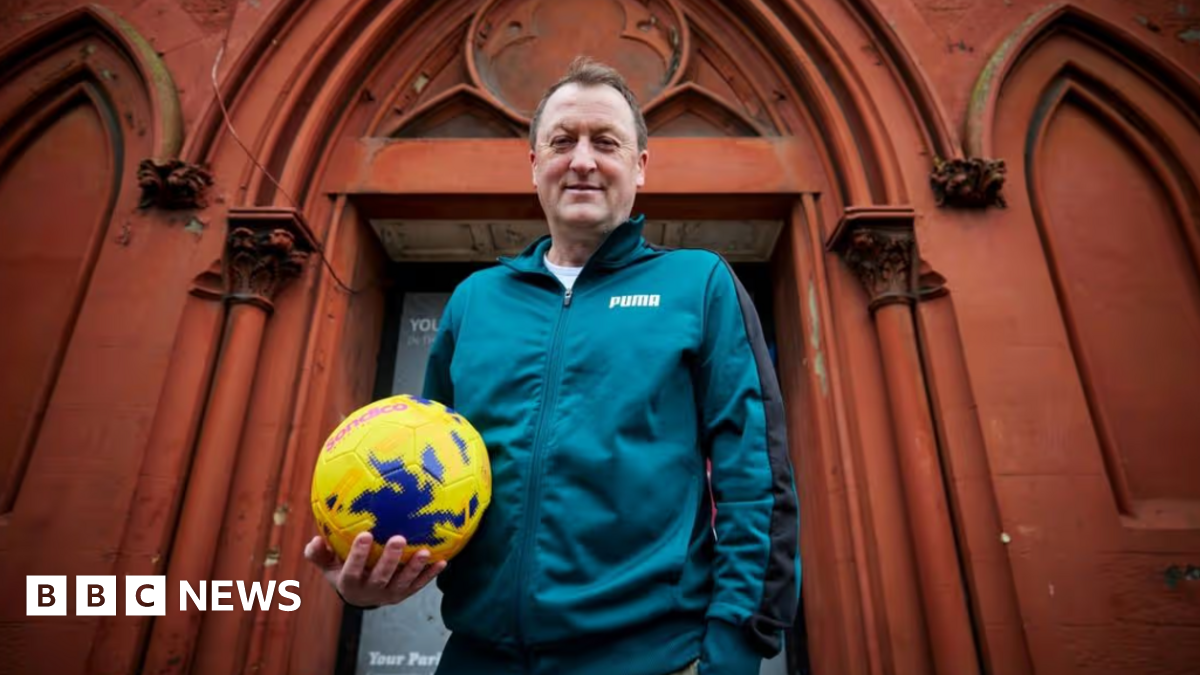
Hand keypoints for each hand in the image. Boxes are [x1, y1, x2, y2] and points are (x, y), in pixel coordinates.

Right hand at [304, 532, 446, 607]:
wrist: (360, 595)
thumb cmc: (342, 570)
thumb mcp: (327, 564)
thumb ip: (318, 553)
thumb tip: (316, 540)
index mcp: (350, 583)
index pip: (352, 570)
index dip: (357, 554)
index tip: (364, 533)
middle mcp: (371, 591)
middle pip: (381, 577)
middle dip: (390, 559)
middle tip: (399, 538)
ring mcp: (390, 594)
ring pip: (403, 583)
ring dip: (414, 568)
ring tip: (425, 551)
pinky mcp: (405, 594)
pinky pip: (419, 584)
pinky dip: (431, 575)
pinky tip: (442, 561)